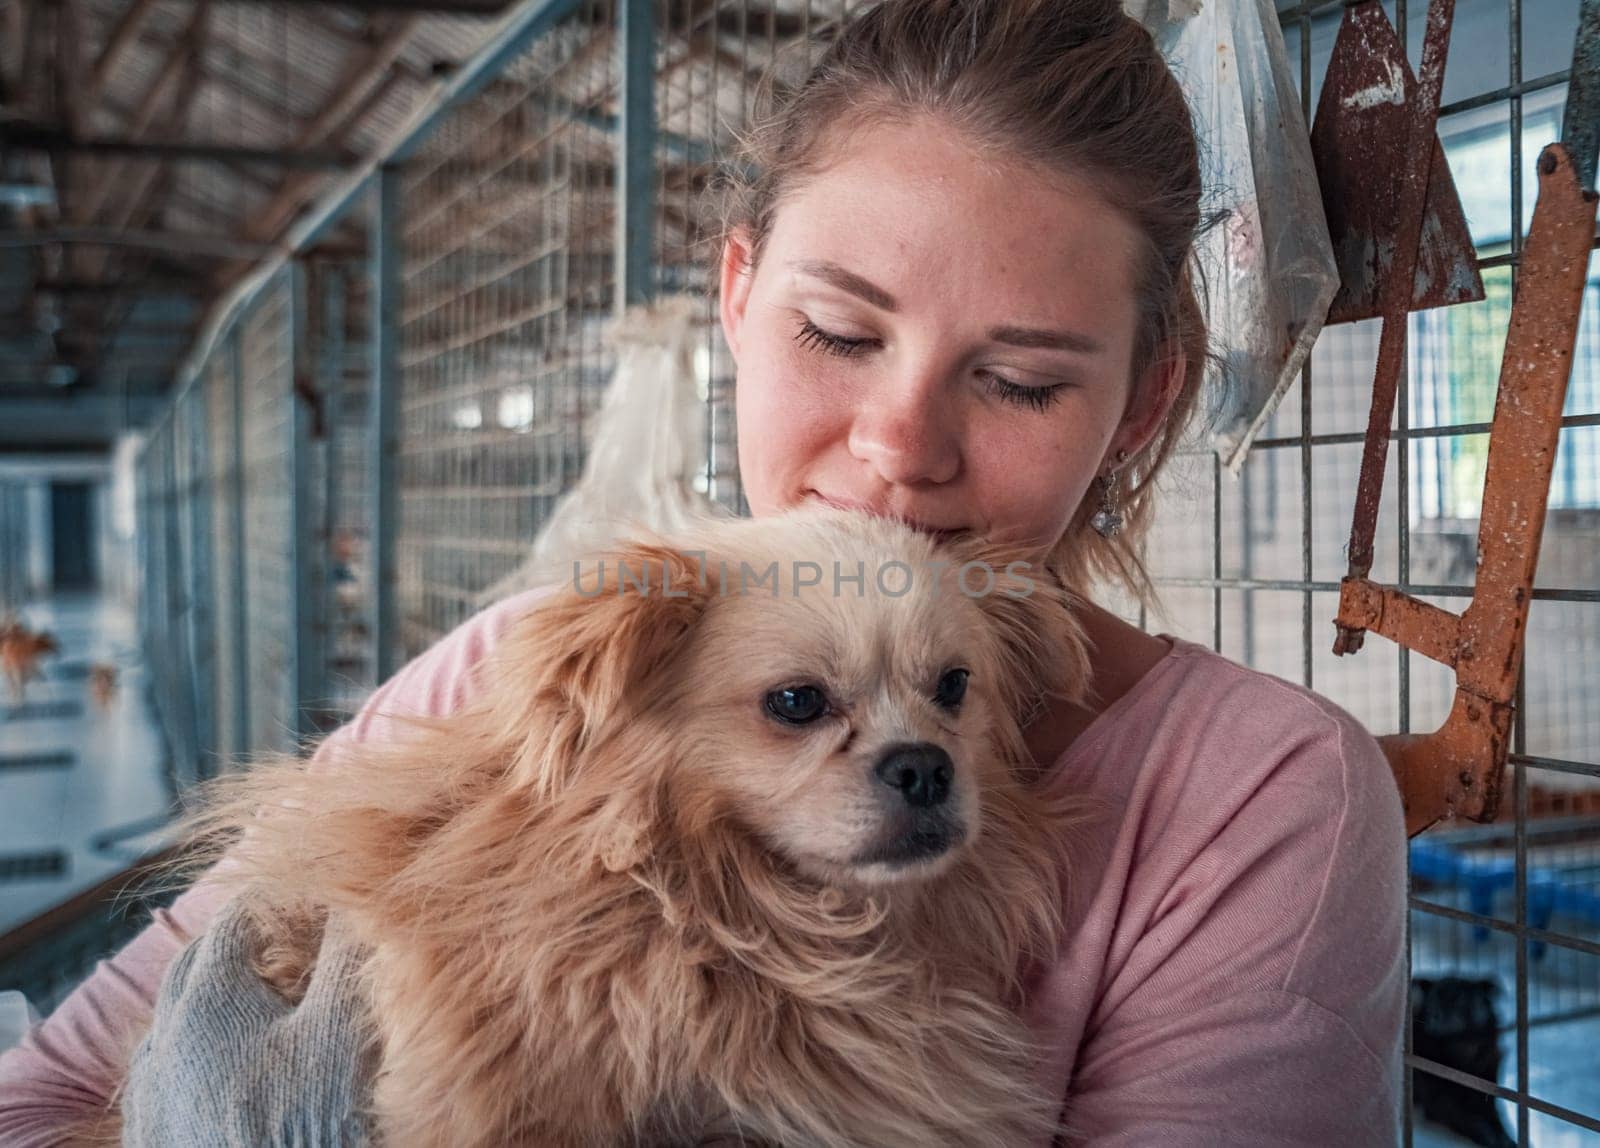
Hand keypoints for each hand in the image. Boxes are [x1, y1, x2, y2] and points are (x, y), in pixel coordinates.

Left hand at [122, 898, 375, 1146]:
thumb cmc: (310, 1122)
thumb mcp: (341, 1029)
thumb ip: (345, 956)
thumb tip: (356, 901)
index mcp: (205, 1001)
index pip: (235, 920)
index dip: (278, 905)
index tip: (313, 906)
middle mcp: (163, 1041)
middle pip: (195, 968)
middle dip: (239, 950)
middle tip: (285, 948)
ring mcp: (152, 1097)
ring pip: (175, 1025)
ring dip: (215, 1007)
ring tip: (263, 1012)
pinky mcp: (152, 1140)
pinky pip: (166, 1079)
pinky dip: (199, 1060)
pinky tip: (233, 1076)